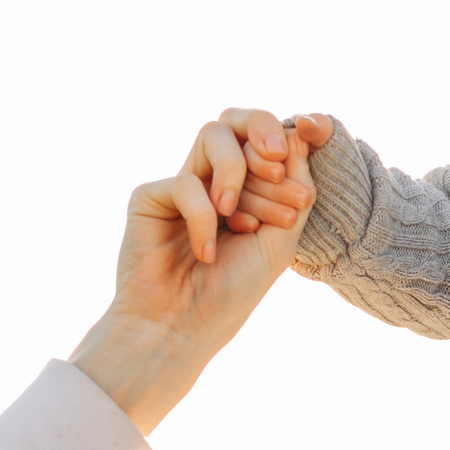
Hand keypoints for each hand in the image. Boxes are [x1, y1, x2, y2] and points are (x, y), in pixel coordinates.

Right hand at [68, 131, 318, 434]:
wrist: (184, 329)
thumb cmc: (232, 291)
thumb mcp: (280, 238)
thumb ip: (293, 186)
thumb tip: (299, 134)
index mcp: (246, 188)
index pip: (267, 142)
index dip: (287, 155)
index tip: (299, 205)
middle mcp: (212, 180)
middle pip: (236, 121)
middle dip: (264, 132)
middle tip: (276, 168)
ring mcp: (181, 185)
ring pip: (211, 134)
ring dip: (238, 171)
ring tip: (241, 221)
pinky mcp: (150, 196)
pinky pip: (186, 183)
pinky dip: (204, 218)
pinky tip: (207, 253)